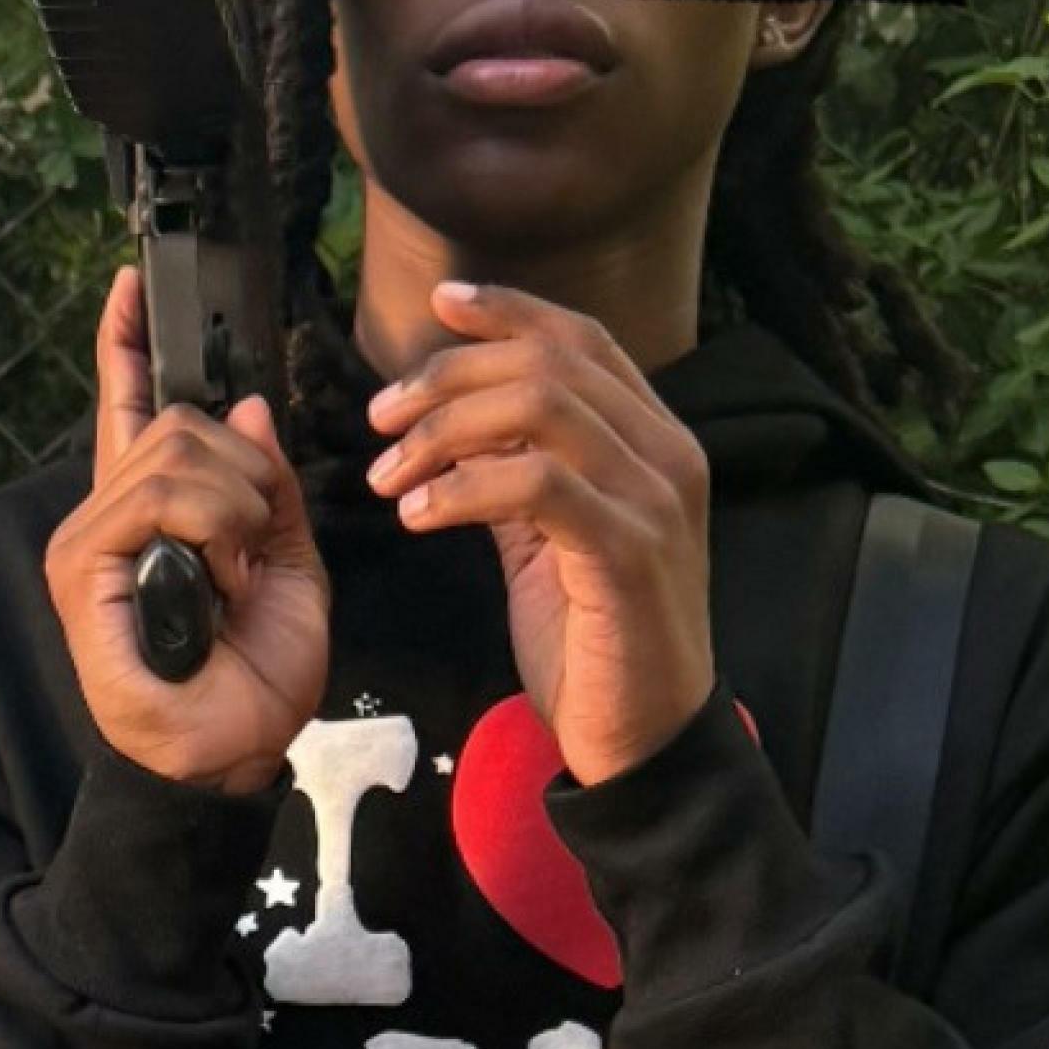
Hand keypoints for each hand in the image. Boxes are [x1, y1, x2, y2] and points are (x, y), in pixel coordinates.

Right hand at [45, 262, 331, 793]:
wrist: (234, 754)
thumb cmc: (255, 678)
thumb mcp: (291, 567)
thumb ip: (271, 489)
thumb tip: (250, 408)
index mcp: (153, 511)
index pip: (130, 406)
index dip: (128, 343)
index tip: (132, 285)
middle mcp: (109, 514)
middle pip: (175, 419)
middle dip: (242, 469)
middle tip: (257, 543)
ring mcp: (88, 538)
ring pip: (173, 450)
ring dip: (234, 504)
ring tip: (237, 570)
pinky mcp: (83, 565)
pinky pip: (158, 494)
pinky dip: (211, 524)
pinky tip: (220, 573)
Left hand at [362, 278, 713, 786]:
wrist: (647, 742)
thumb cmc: (597, 645)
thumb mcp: (552, 541)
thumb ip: (520, 476)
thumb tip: (459, 426)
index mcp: (655, 442)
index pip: (583, 340)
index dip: (508, 311)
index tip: (438, 306)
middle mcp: (667, 456)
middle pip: (549, 363)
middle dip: (448, 377)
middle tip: (381, 417)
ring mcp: (654, 502)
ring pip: (541, 408)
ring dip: (445, 429)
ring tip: (390, 473)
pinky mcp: (627, 554)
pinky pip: (537, 485)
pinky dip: (464, 488)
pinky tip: (419, 515)